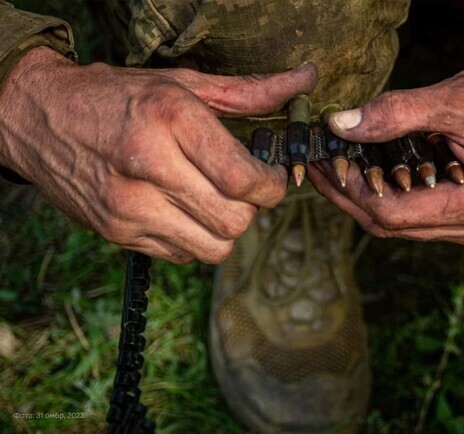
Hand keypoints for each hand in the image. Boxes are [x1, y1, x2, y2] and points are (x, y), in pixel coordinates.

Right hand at [0, 47, 317, 262]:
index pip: (242, 179)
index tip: (273, 178)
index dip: (272, 186)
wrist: (37, 117)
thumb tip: (304, 80)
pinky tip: (183, 211)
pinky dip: (195, 239)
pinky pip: (183, 255)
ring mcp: (129, 208)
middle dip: (252, 208)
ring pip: (213, 248)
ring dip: (226, 229)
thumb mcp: (182, 84)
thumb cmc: (116, 96)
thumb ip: (249, 90)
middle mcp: (148, 167)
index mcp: (170, 120)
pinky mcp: (117, 234)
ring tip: (215, 201)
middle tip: (244, 188)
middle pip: (235, 221)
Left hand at [310, 39, 463, 248]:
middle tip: (320, 166)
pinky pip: (418, 215)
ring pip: (403, 224)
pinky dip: (390, 194)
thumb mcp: (458, 98)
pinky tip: (369, 172)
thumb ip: (397, 113)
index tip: (327, 165)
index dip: (355, 192)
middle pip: (394, 225)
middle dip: (351, 196)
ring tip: (336, 166)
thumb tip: (340, 125)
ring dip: (367, 196)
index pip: (397, 214)